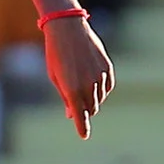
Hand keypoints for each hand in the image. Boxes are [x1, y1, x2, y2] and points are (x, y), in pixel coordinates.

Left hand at [43, 14, 115, 138]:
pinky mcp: (107, 68)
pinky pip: (107, 87)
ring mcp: (100, 76)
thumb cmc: (56, 53)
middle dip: (84, 110)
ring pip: (99, 99)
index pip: (80, 116)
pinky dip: (101, 89)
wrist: (68, 28)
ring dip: (92, 99)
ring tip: (80, 84)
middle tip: (74, 104)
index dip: (82, 127)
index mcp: (72, 90)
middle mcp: (88, 85)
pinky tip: (92, 81)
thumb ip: (65, 97)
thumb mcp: (55, 77)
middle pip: (91, 109)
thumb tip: (72, 114)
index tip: (84, 135)